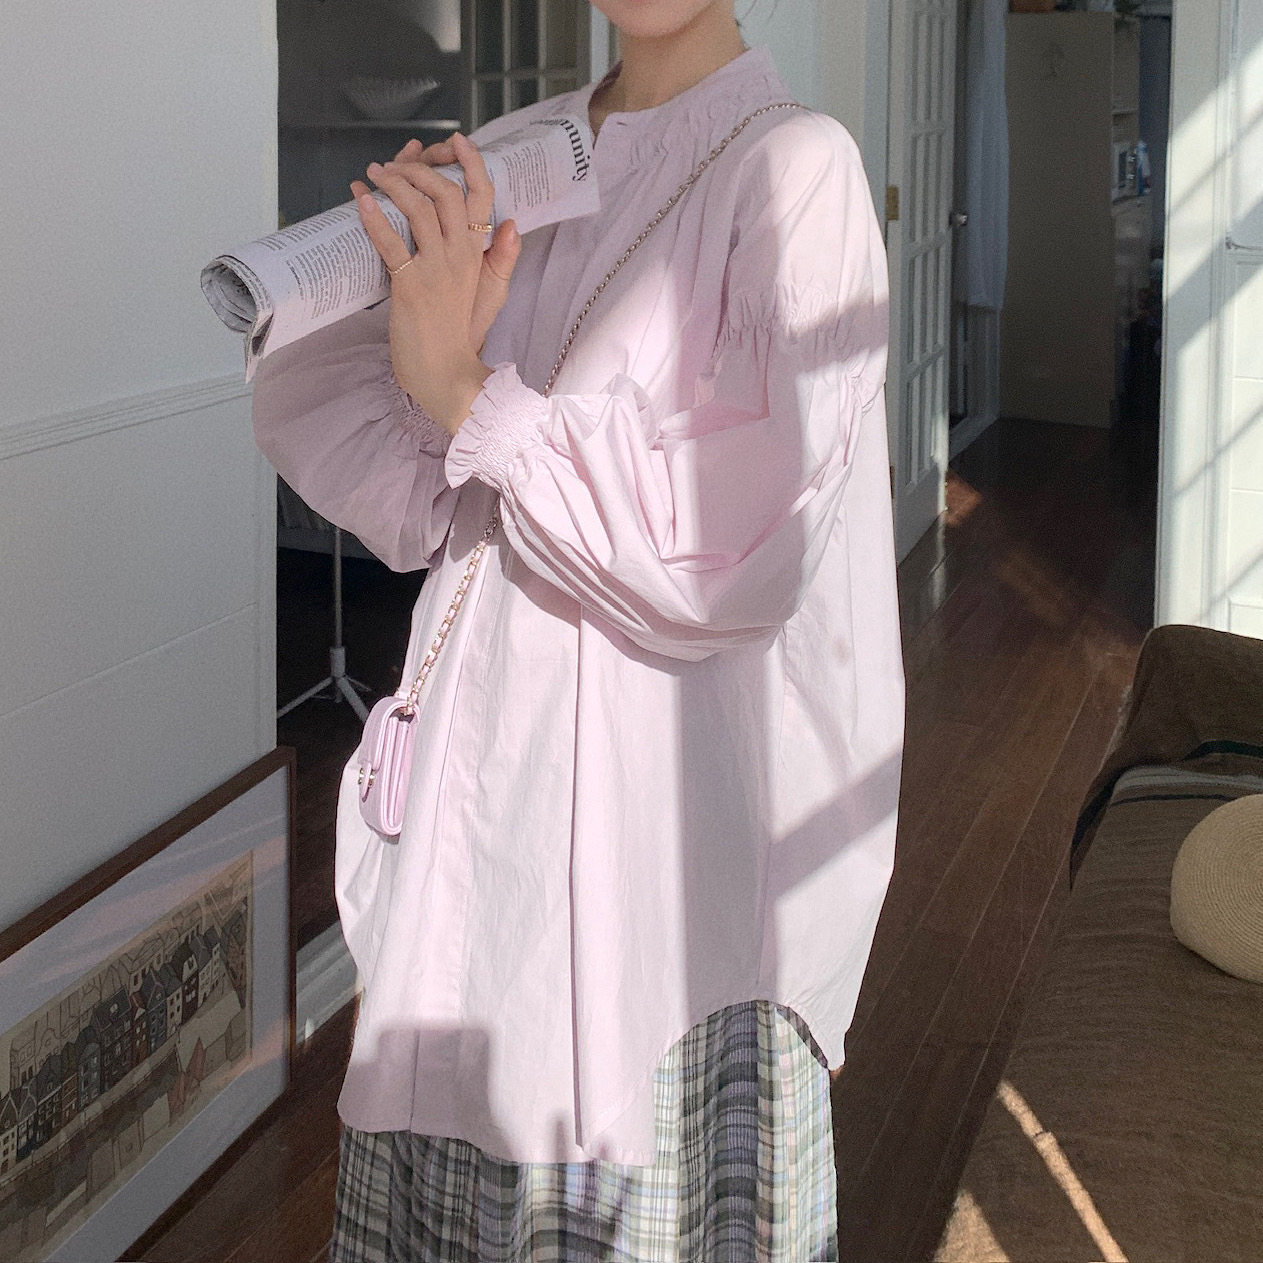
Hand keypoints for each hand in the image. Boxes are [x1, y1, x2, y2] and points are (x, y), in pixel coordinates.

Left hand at [351, 132, 521, 434]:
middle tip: (396, 164)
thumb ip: (503, 259)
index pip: (482, 198)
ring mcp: (436, 271)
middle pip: (446, 193)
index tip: (456, 141)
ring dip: (393, 185)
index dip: (471, 163)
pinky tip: (359, 201)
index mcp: (479, 256)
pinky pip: (390, 243)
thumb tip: (512, 223)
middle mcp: (461, 257)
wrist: (447, 375)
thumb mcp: (491, 296)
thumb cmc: (462, 336)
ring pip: (418, 210)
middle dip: (420, 169)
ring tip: (374, 176)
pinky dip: (373, 218)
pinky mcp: (410, 287)